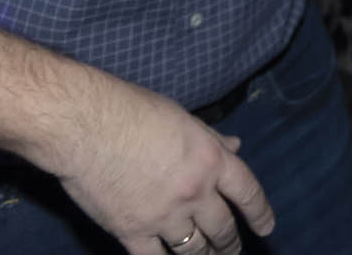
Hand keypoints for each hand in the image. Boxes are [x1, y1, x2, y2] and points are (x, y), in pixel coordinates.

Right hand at [40, 76, 274, 254]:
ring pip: (194, 249)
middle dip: (230, 243)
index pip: (248, 193)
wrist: (86, 126)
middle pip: (223, 228)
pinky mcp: (132, 232)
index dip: (260, 213)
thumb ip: (211, 138)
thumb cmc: (133, 111)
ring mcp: (164, 216)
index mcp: (211, 160)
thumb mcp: (183, 118)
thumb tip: (236, 144)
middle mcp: (195, 192)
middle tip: (232, 250)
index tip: (266, 227)